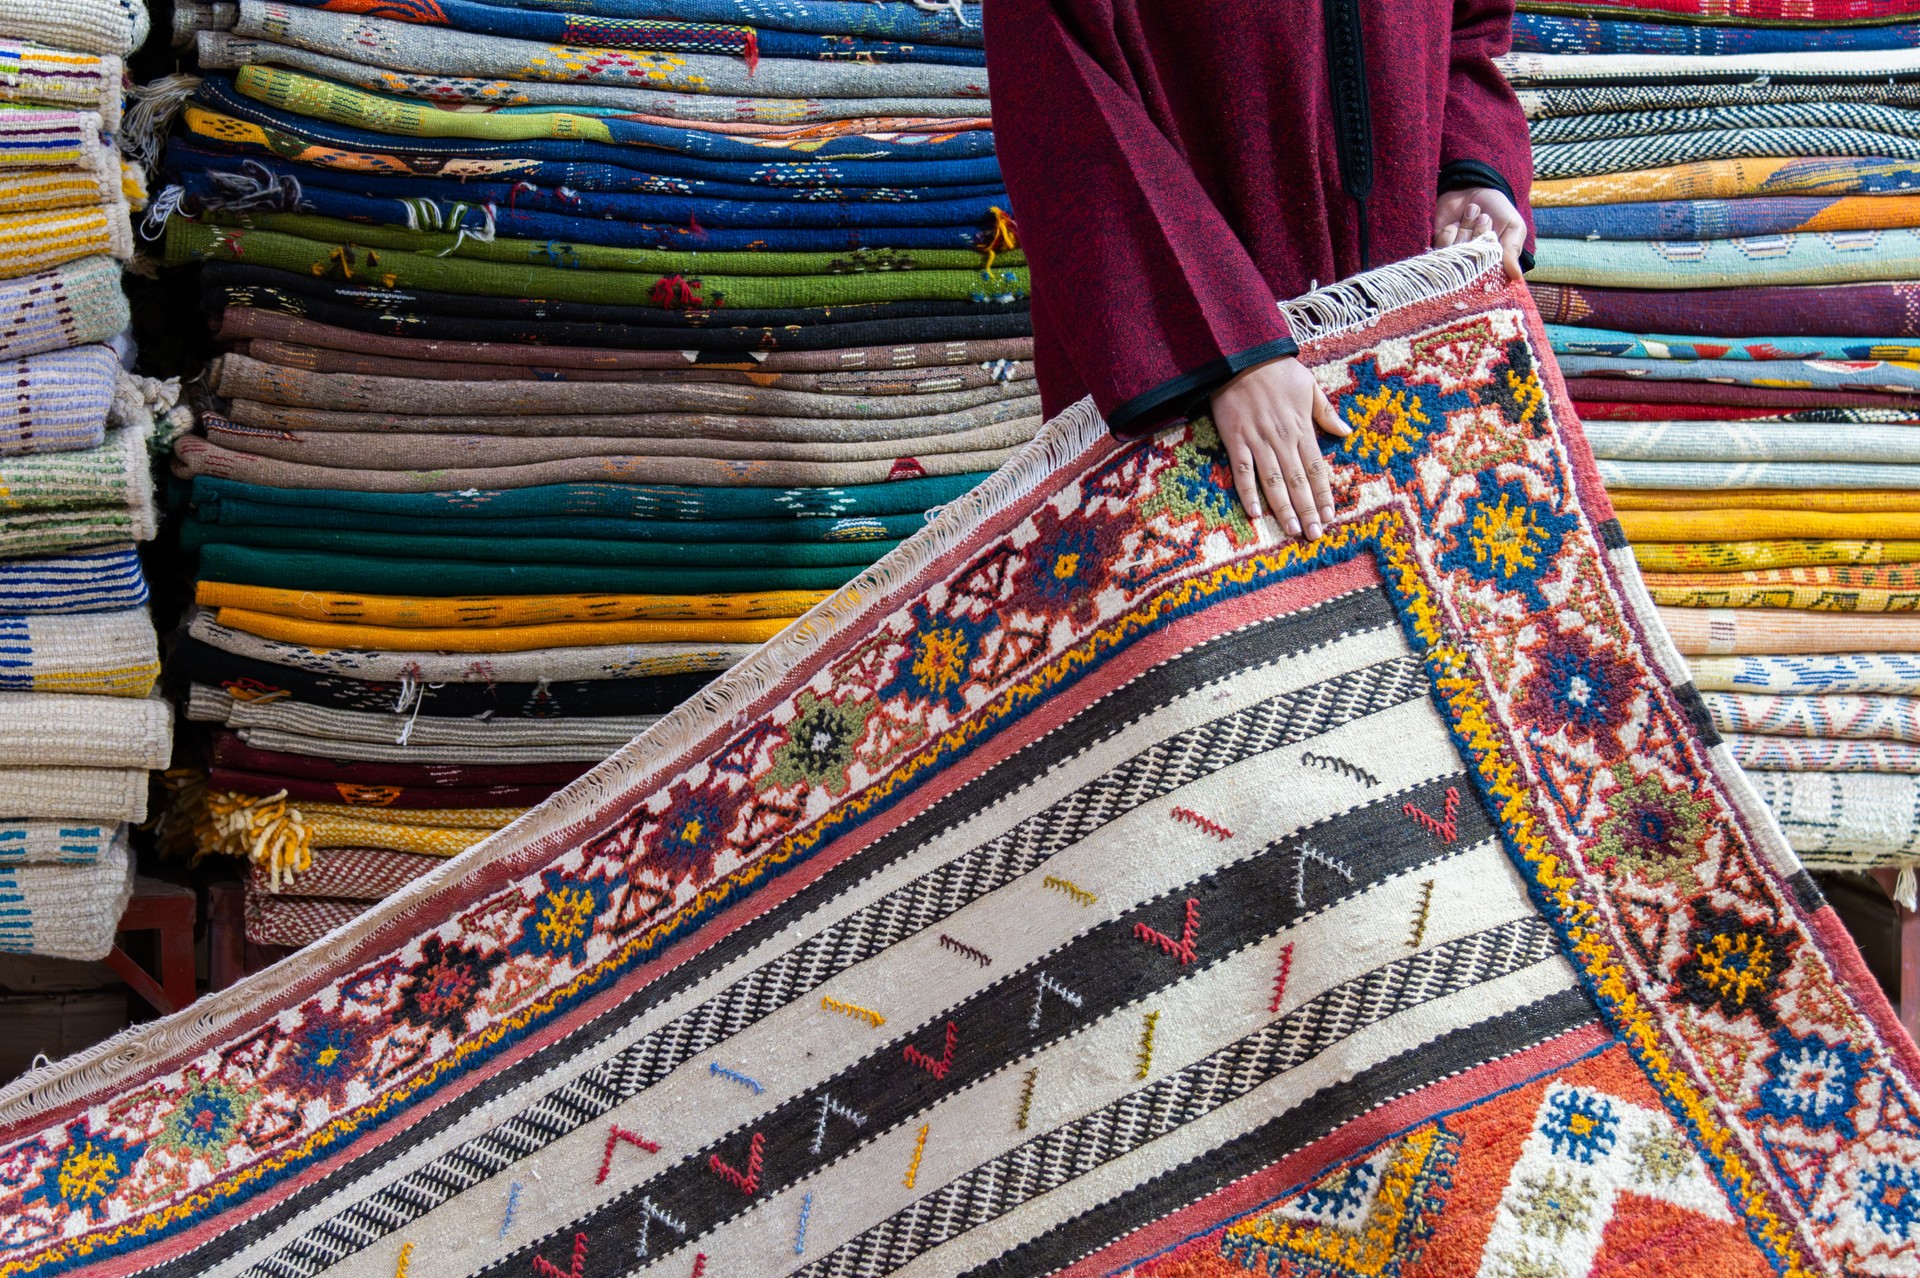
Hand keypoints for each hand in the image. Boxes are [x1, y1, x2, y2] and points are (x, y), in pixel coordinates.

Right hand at [1209, 355, 1349, 537]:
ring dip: (1284, 508)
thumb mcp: (1309, 385)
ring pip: (1274, 481)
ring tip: (1293, 530)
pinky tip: (1255, 513)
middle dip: (1307, 509)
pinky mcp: (1236, 440)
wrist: (1241, 356)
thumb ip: (1325, 412)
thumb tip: (1345, 431)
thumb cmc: (1277, 369)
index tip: (1330, 516)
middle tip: (1314, 535)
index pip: (1316, 469)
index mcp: (1302, 428)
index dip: (1323, 495)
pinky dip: (1248, 493)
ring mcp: (1258, 442)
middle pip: (1298, 481)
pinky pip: (1243, 471)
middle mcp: (1282, 440)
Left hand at [1433, 186, 1526, 280]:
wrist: (1475, 189)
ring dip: (1466, 228)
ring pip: (1457, 253)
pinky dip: (1450, 231)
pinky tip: (1456, 222)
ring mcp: (1455, 256)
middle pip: (1472, 260)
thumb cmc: (1498, 210)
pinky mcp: (1440, 248)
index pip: (1490, 273)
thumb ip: (1513, 250)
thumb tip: (1517, 276)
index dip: (1490, 256)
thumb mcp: (1514, 227)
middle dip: (1479, 233)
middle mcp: (1473, 263)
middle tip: (1485, 217)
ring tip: (1472, 213)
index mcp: (1493, 263)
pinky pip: (1442, 247)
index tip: (1493, 235)